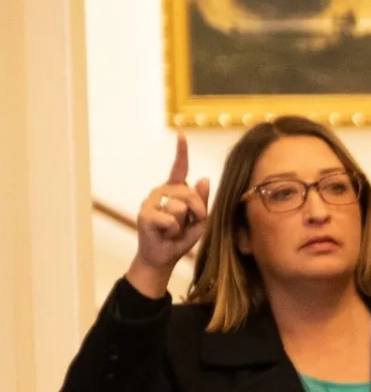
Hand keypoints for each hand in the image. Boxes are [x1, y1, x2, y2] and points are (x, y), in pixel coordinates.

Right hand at [125, 133, 210, 298]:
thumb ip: (203, 201)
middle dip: (198, 211)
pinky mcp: (144, 214)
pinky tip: (165, 233)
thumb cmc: (182, 237)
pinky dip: (173, 231)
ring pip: (179, 207)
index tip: (181, 135)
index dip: (181, 152)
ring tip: (174, 229)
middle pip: (189, 193)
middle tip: (189, 223)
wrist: (164, 256)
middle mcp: (161, 191)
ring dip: (184, 223)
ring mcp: (151, 201)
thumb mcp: (200, 220)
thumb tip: (204, 178)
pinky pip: (170, 220)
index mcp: (175, 190)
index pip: (179, 168)